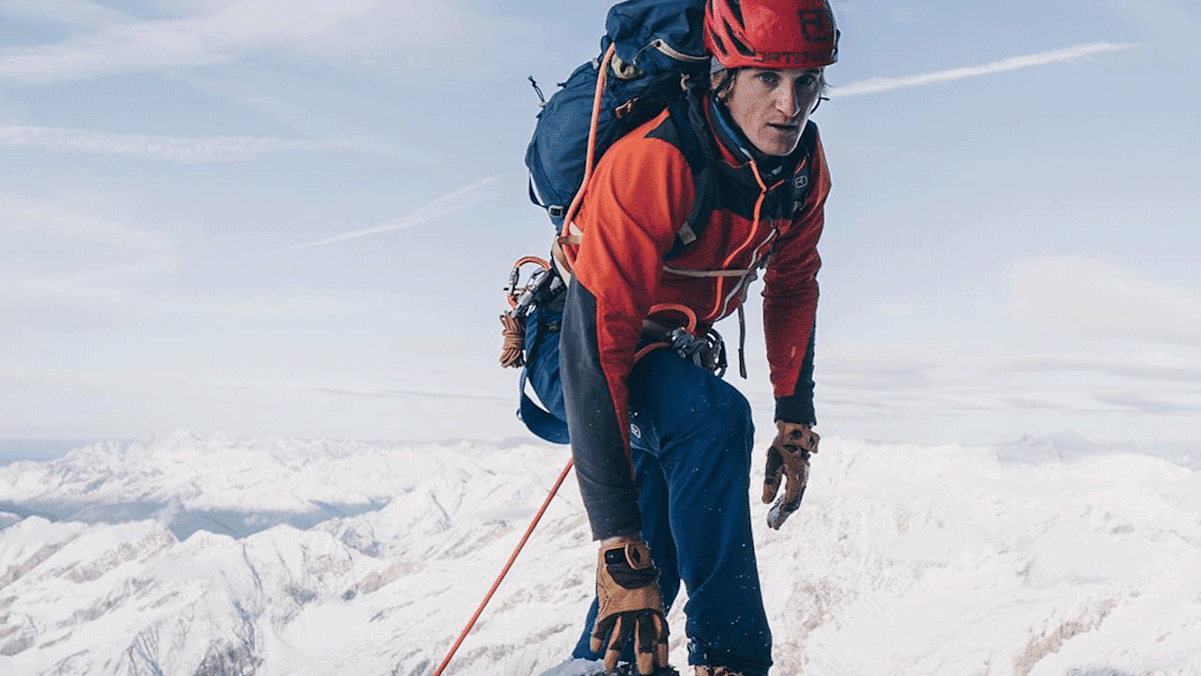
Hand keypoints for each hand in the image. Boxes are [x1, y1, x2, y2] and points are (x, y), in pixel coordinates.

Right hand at [591, 537, 668, 674]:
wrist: (624, 549)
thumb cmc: (639, 564)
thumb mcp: (651, 583)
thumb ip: (650, 601)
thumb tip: (650, 616)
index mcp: (654, 603)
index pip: (661, 631)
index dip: (661, 648)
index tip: (661, 663)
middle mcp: (640, 608)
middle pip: (643, 638)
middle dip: (643, 656)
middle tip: (644, 671)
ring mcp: (623, 607)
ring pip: (619, 635)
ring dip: (614, 653)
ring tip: (609, 667)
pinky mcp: (607, 602)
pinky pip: (602, 624)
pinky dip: (597, 637)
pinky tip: (595, 649)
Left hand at [762, 421, 818, 529]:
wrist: (795, 431)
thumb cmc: (783, 445)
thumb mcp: (772, 462)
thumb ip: (770, 482)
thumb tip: (765, 502)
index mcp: (796, 481)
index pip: (788, 505)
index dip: (780, 517)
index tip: (772, 526)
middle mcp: (802, 482)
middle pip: (793, 505)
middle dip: (782, 515)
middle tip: (771, 524)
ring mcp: (803, 478)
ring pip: (794, 499)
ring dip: (783, 508)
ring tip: (772, 516)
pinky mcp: (800, 474)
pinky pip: (794, 492)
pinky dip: (786, 499)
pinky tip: (778, 501)